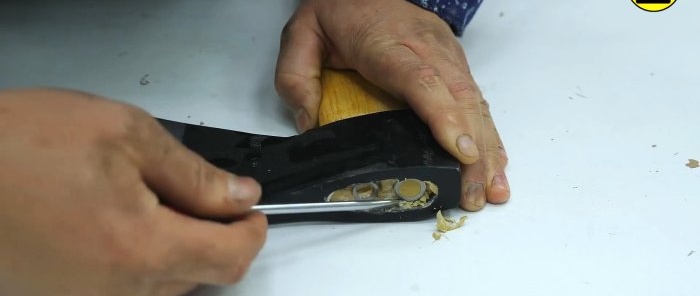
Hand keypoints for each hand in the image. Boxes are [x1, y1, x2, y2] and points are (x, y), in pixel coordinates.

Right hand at [0, 89, 266, 295]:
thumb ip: (194, 174)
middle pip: (200, 274)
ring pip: (164, 283)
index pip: (229, 259)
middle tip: (189, 191)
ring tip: (136, 197)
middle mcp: (115, 292)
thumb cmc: (18, 144)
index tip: (252, 212)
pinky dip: (135, 257)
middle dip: (211, 233)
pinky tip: (109, 219)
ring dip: (172, 245)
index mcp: (140, 250)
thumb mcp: (124, 135)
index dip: (252, 232)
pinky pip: (124, 288)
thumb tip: (238, 196)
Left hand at [275, 0, 508, 210]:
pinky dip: (487, 132)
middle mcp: (425, 49)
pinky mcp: (453, 61)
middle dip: (472, 150)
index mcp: (388, 45)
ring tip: (491, 188)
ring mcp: (445, 54)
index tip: (460, 151)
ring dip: (487, 147)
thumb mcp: (301, 36)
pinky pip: (475, 99)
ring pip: (474, 101)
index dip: (444, 117)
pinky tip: (493, 160)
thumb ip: (297, 79)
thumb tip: (310, 125)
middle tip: (474, 192)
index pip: (422, 81)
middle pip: (458, 98)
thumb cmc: (340, 9)